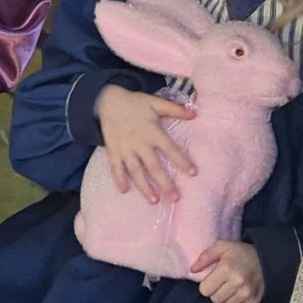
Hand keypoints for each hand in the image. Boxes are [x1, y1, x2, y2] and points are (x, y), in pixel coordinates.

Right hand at [94, 85, 193, 201]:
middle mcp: (139, 143)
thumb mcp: (156, 102)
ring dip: (144, 187)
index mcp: (152, 131)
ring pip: (136, 171)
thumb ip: (175, 109)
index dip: (181, 160)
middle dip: (165, 183)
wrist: (108, 101)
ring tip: (154, 201)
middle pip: (153, 166)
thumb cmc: (135, 103)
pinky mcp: (113, 151)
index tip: (193, 172)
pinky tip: (124, 191)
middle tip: (175, 198)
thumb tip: (195, 113)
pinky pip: (115, 168)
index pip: (169, 149)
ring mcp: (125, 149)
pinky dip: (119, 179)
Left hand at [191, 239, 263, 302]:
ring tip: (232, 284)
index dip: (206, 284)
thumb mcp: (221, 247)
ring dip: (225, 296)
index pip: (205, 290)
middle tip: (222, 281)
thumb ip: (204, 257)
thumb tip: (192, 271)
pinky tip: (240, 289)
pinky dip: (236, 300)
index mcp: (226, 269)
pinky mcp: (254, 301)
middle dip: (215, 291)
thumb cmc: (240, 252)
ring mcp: (247, 293)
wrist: (266, 259)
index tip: (213, 277)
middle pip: (214, 299)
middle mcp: (238, 283)